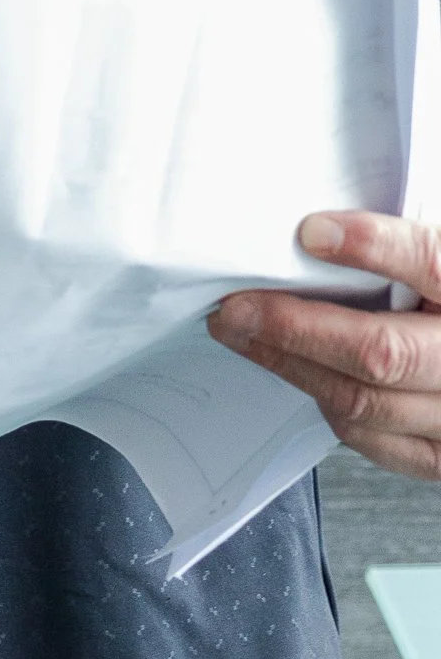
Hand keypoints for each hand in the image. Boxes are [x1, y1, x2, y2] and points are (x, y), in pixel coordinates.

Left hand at [210, 213, 440, 479]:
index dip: (375, 246)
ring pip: (366, 402)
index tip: (312, 231)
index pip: (435, 263)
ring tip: (245, 335)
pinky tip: (301, 373)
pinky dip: (330, 405)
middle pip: (383, 352)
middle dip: (295, 328)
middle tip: (237, 304)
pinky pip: (377, 441)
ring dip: (292, 367)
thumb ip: (410, 236)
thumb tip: (327, 217)